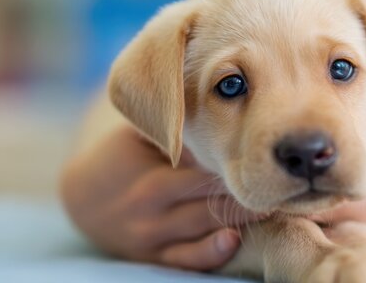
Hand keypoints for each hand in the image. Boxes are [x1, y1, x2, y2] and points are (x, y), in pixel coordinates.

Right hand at [61, 124, 255, 269]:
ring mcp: (153, 236)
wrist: (83, 197)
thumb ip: (171, 129)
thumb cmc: (122, 155)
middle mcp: (152, 209)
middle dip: (245, 190)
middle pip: (210, 198)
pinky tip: (233, 240)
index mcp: (151, 178)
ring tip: (273, 205)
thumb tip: (212, 107)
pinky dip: (210, 252)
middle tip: (282, 181)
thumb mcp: (138, 135)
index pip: (201, 170)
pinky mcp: (155, 256)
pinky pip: (187, 258)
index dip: (234, 163)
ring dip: (240, 218)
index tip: (264, 155)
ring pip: (204, 227)